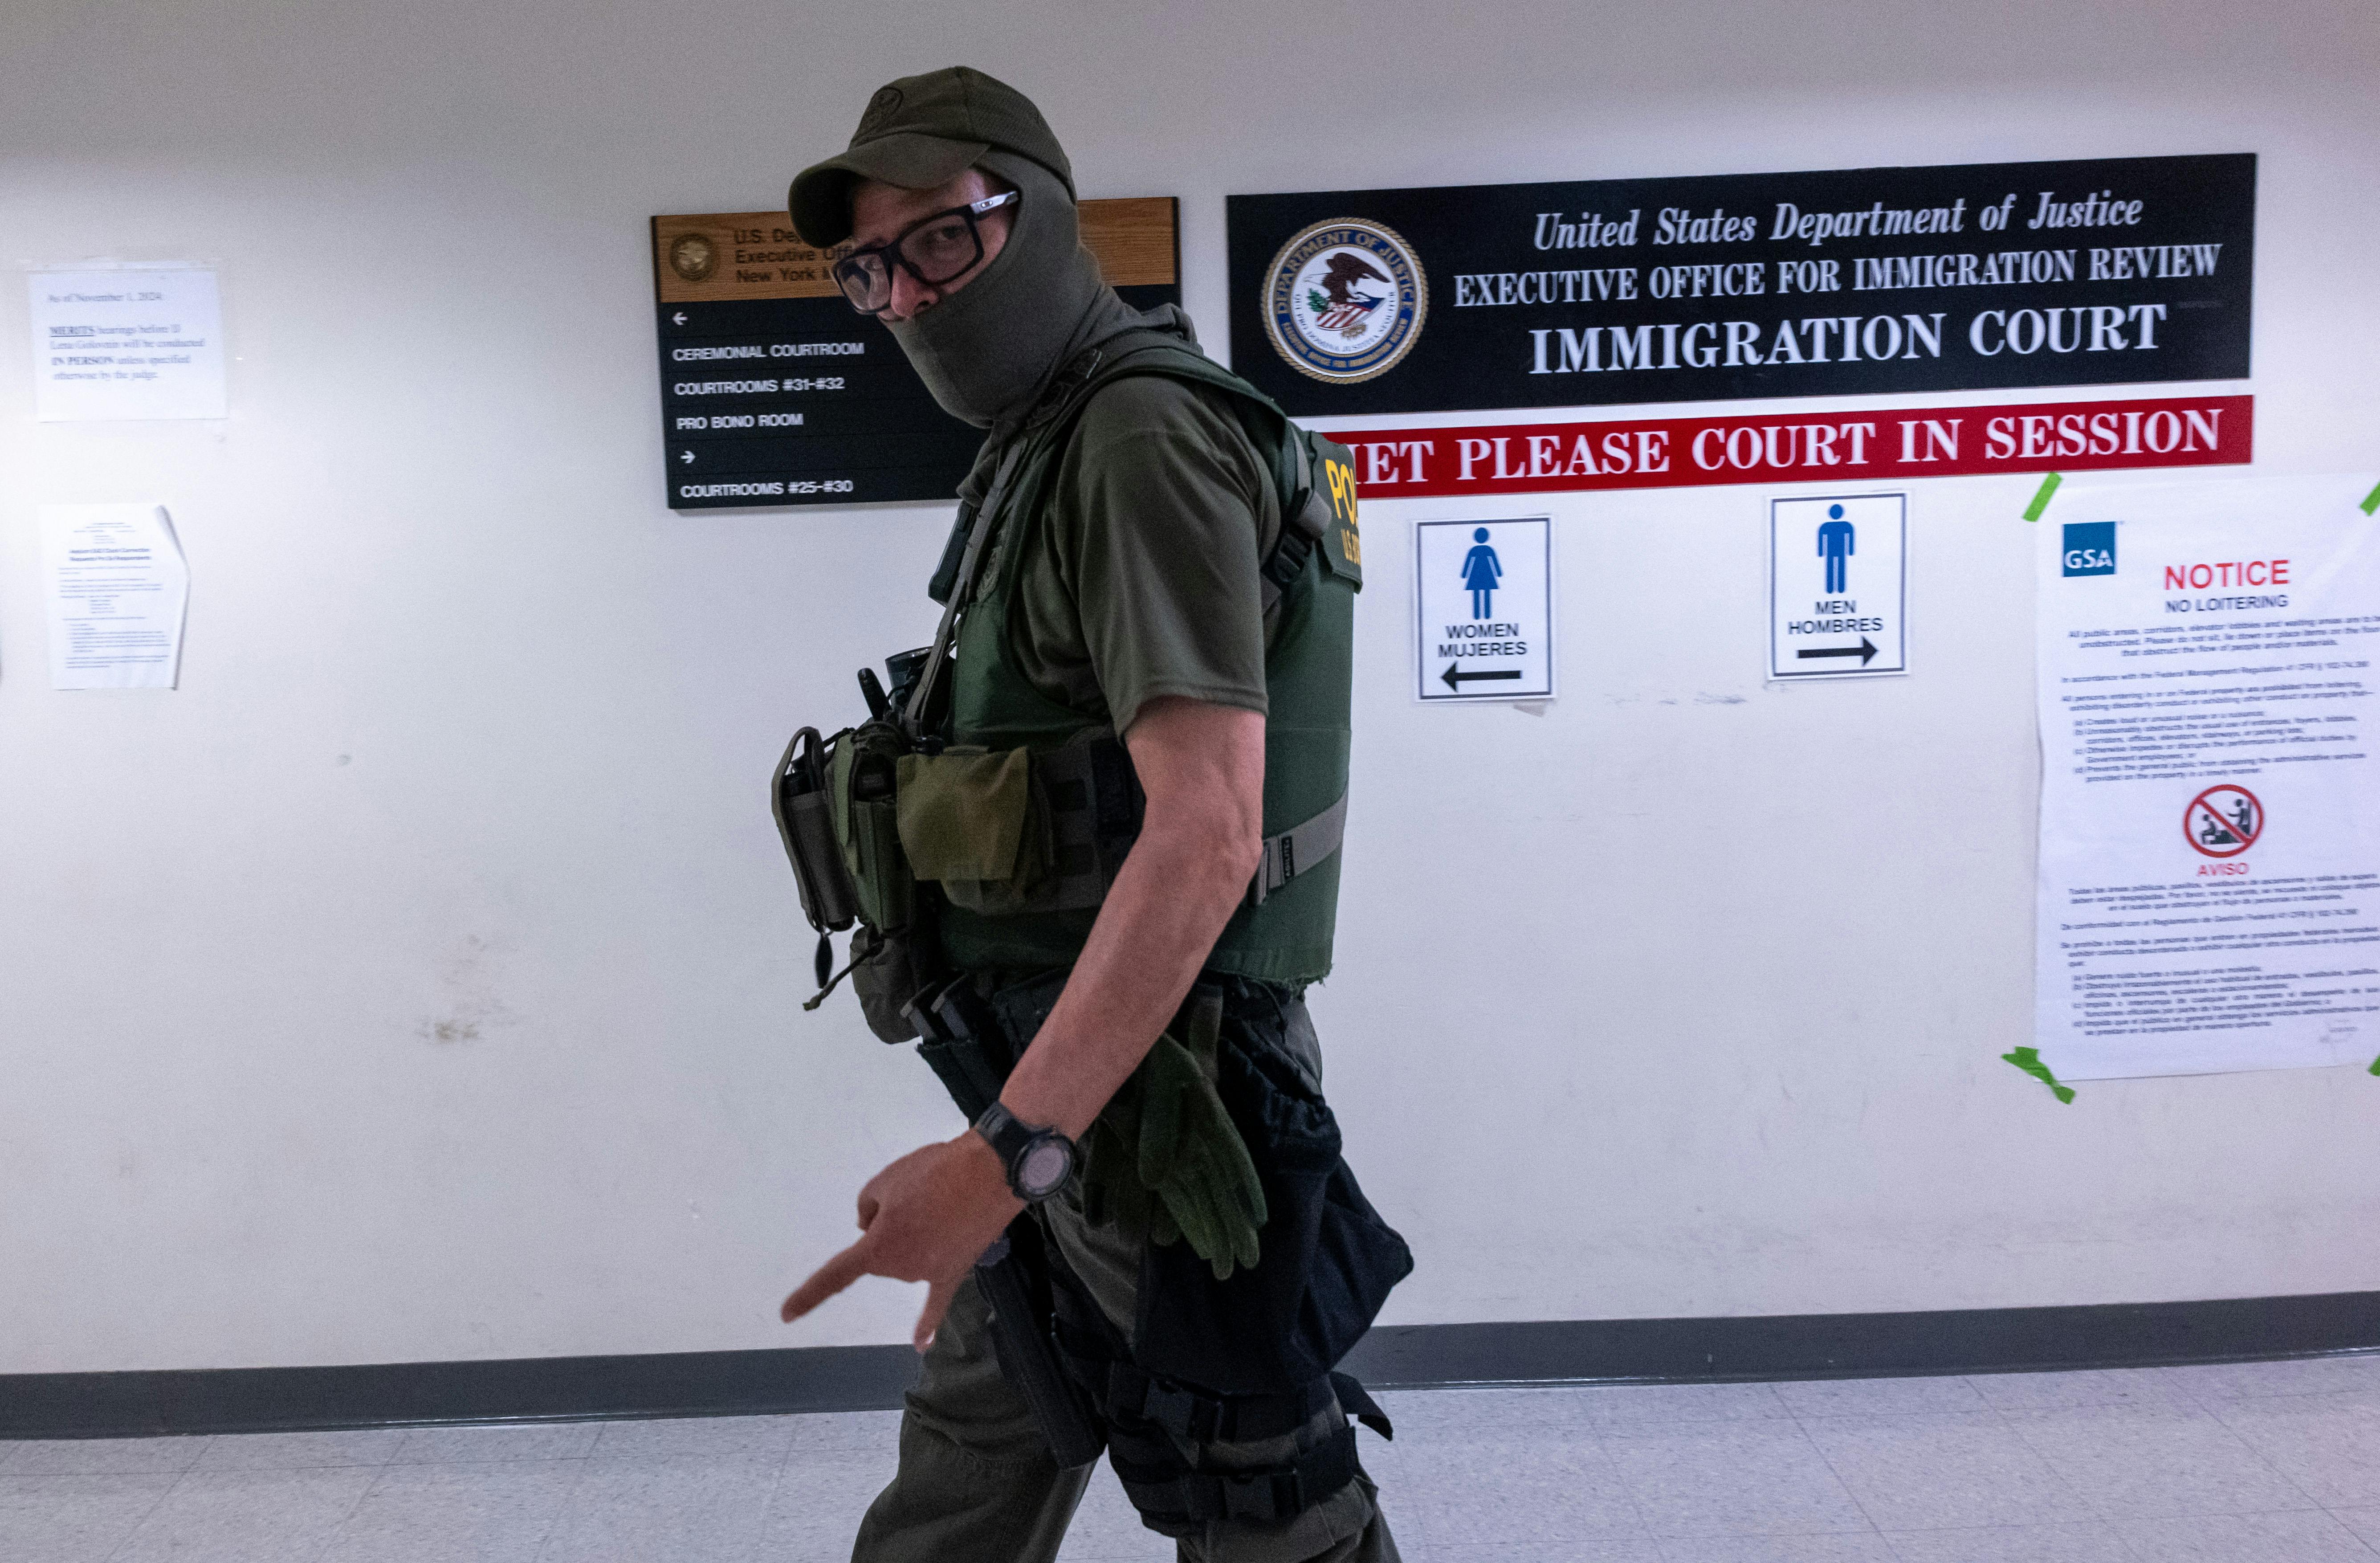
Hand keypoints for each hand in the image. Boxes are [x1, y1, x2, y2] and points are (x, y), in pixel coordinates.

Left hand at [779, 1132, 1022, 1349]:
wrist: (990, 1172)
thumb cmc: (934, 1172)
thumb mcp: (885, 1179)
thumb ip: (868, 1207)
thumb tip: (873, 1227)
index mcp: (877, 1247)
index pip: (835, 1275)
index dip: (809, 1295)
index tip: (787, 1315)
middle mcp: (900, 1269)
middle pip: (882, 1250)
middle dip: (890, 1226)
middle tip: (919, 1193)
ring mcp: (928, 1274)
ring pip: (908, 1256)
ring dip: (917, 1234)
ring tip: (942, 1201)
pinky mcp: (955, 1272)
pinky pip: (936, 1303)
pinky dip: (927, 1324)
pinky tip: (920, 1344)